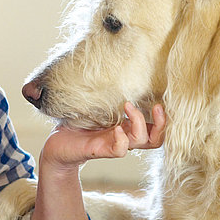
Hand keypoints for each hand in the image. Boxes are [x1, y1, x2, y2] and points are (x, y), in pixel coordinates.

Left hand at [40, 102, 166, 173]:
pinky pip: (120, 149)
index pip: (155, 129)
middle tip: (156, 106)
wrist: (56, 146)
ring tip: (127, 106)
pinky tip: (116, 129)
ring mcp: (113, 144)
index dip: (163, 119)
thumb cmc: (76, 123)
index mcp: (126, 128)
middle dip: (161, 123)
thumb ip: (108, 95)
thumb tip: (118, 69)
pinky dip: (122, 139)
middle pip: (156, 139)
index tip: (159, 102)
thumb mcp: (95, 106)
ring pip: (141, 141)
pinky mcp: (99, 150)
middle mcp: (124, 137)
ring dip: (139, 122)